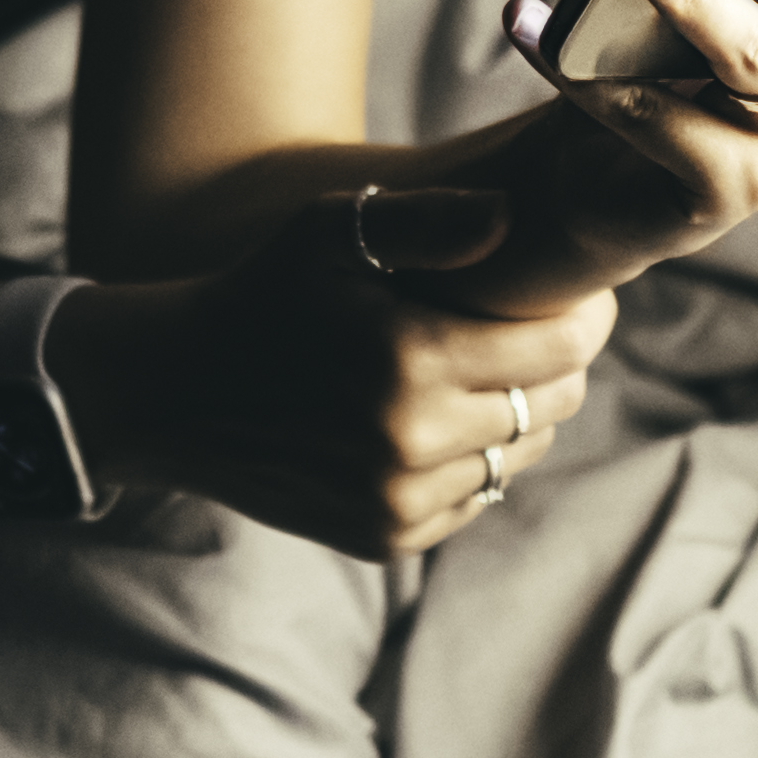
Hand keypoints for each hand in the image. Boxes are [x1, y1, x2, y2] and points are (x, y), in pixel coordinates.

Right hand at [61, 188, 616, 560]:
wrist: (174, 391)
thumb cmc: (261, 293)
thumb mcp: (328, 232)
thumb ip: (426, 222)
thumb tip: (514, 219)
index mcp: (409, 359)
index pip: (559, 350)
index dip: (583, 321)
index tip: (577, 300)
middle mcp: (410, 441)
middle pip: (551, 406)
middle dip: (555, 366)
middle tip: (527, 333)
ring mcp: (398, 500)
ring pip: (519, 456)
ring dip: (516, 416)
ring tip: (475, 375)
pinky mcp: (384, 538)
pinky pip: (474, 498)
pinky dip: (472, 461)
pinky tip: (432, 422)